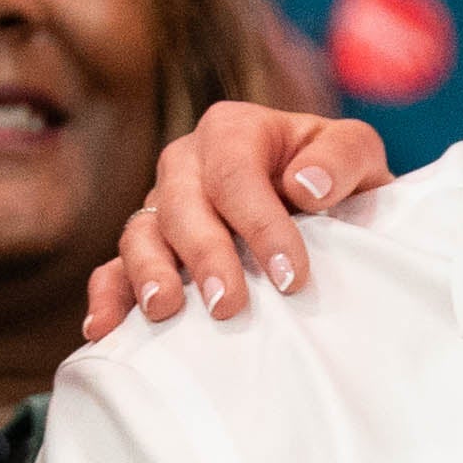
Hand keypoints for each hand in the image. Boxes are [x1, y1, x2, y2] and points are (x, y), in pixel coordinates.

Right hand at [80, 101, 387, 333]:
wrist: (327, 208)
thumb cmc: (338, 178)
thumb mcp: (357, 153)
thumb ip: (342, 158)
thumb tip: (306, 186)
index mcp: (233, 131)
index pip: (234, 172)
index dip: (259, 223)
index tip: (291, 276)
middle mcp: (187, 165)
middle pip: (180, 203)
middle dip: (204, 255)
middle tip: (229, 306)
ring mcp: (162, 208)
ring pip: (140, 233)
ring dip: (148, 273)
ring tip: (164, 312)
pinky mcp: (149, 251)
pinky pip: (113, 269)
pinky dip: (107, 297)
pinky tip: (105, 331)